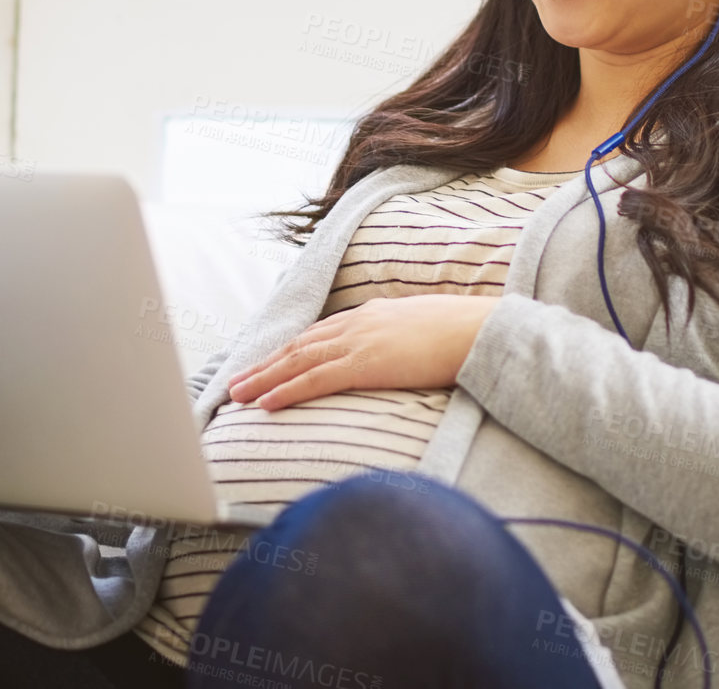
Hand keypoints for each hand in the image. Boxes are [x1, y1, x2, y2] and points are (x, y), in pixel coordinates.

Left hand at [225, 294, 495, 411]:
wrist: (482, 330)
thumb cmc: (466, 333)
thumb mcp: (427, 330)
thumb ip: (405, 341)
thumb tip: (401, 354)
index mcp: (373, 314)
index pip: (320, 334)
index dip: (291, 351)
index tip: (269, 363)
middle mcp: (358, 323)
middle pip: (299, 346)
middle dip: (265, 364)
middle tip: (236, 382)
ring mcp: (359, 342)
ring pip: (297, 361)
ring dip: (264, 378)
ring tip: (237, 394)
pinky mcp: (365, 364)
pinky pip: (315, 379)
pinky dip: (286, 390)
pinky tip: (265, 403)